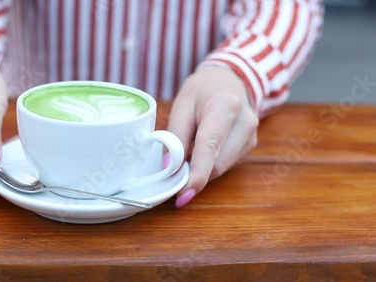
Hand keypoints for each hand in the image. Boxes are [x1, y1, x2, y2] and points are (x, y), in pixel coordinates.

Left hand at [167, 66, 258, 206]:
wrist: (229, 79)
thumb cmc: (202, 91)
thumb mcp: (182, 105)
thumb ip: (175, 136)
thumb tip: (169, 166)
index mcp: (225, 107)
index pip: (210, 148)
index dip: (196, 176)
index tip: (183, 196)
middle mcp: (245, 122)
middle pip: (216, 164)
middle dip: (194, 172)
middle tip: (174, 167)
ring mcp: (251, 135)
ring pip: (222, 168)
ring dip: (202, 167)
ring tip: (190, 148)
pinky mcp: (251, 144)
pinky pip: (227, 164)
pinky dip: (211, 162)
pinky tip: (204, 147)